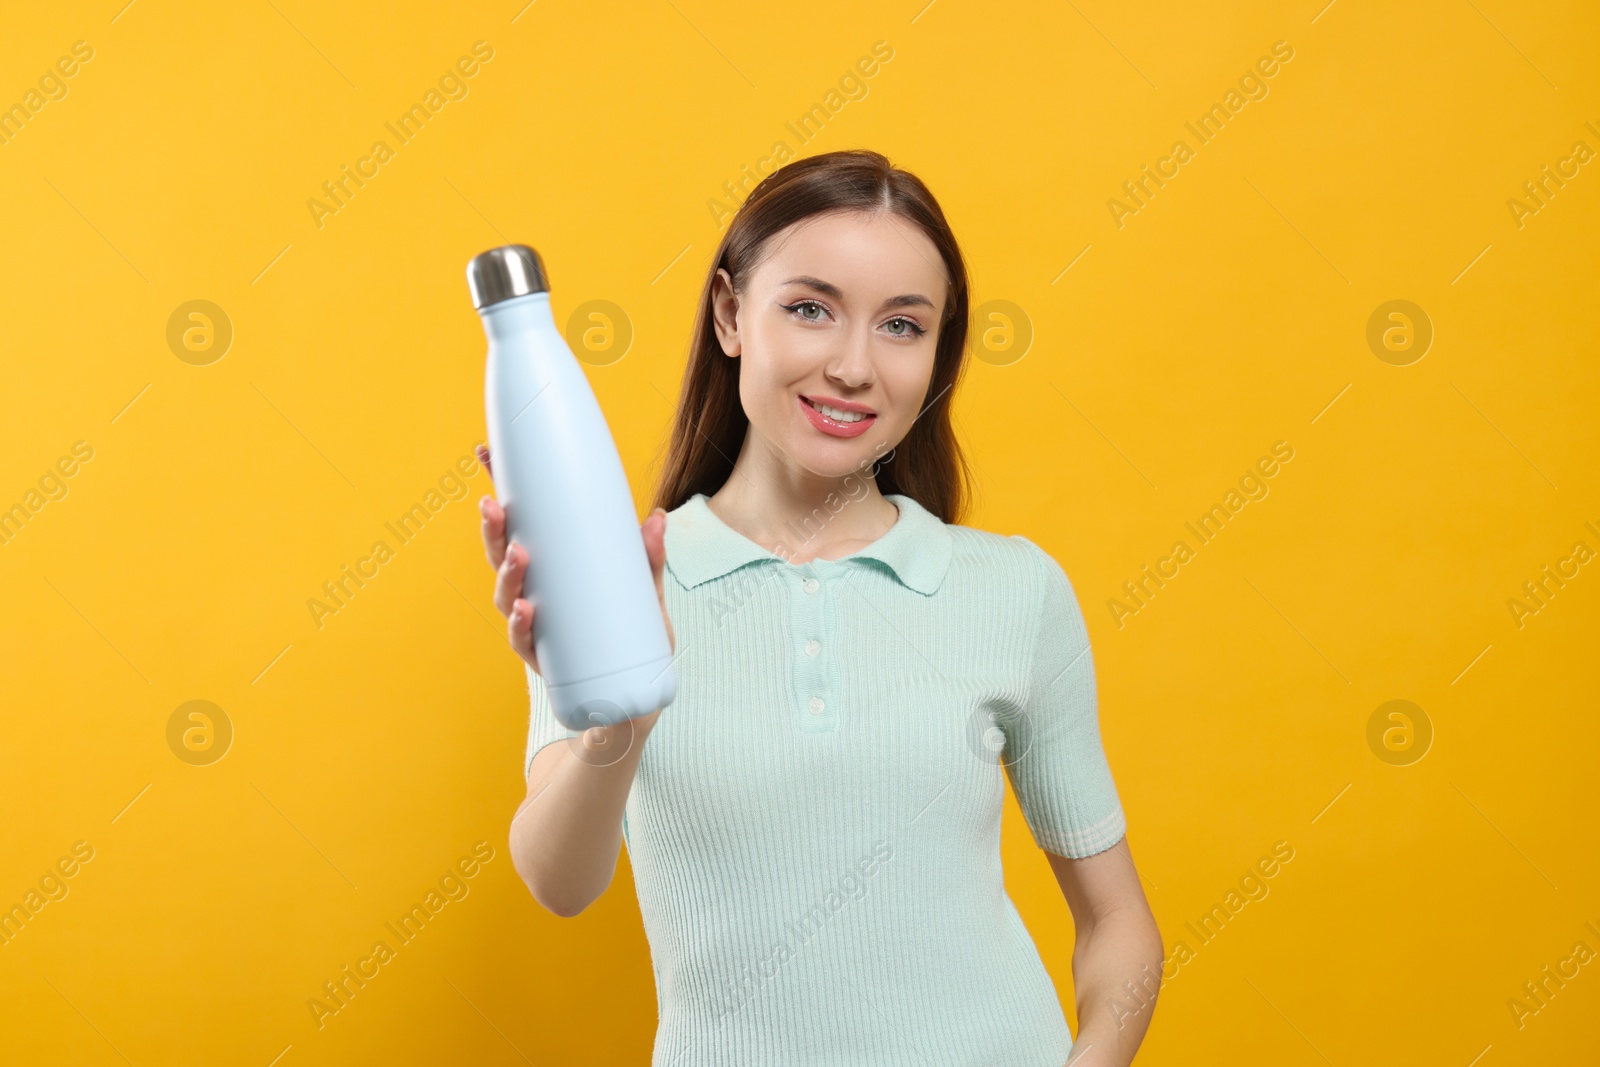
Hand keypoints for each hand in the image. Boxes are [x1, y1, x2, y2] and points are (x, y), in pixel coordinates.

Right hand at [476, 444, 674, 725]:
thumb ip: (649, 559)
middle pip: (502, 557)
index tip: (485, 452)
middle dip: (495, 531)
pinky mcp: (545, 662)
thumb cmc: (632, 638)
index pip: (517, 525)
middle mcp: (531, 595)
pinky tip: (526, 610)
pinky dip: (522, 626)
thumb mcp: (645, 593)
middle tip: (494, 506)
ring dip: (508, 575)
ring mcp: (535, 628)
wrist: (631, 702)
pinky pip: (526, 642)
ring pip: (506, 598)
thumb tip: (656, 517)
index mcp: (548, 569)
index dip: (500, 489)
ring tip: (520, 555)